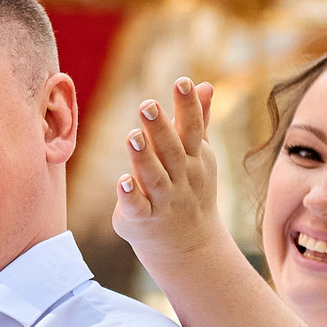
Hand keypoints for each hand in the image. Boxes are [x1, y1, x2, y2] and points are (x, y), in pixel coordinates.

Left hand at [113, 78, 227, 267]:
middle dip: (160, 127)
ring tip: (132, 135)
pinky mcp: (144, 219)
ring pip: (153, 176)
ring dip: (143, 157)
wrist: (190, 245)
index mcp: (194, 157)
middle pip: (171, 150)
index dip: (188, 105)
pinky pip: (138, 207)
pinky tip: (122, 182)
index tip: (183, 82)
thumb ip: (198, 120)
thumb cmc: (190, 189)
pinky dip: (130, 196)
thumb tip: (204, 84)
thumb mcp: (198, 155)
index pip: (192, 128)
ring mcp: (164, 199)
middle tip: (148, 104)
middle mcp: (182, 177)